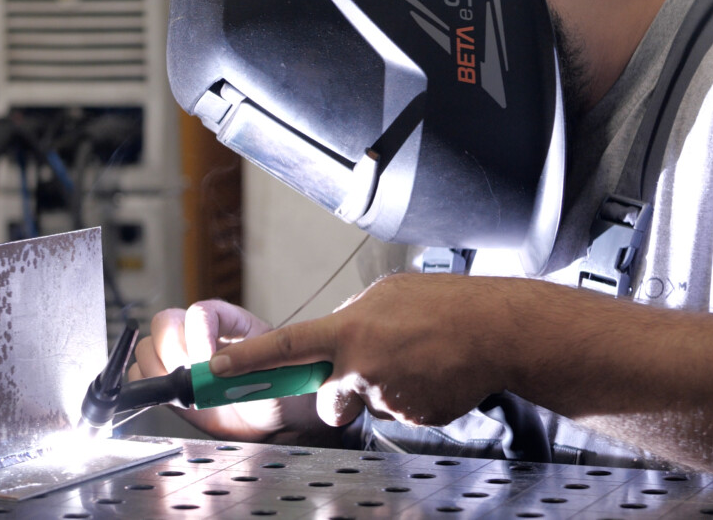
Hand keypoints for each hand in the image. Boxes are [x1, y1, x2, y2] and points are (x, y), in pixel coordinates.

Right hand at [130, 299, 331, 442]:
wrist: (273, 417)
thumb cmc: (277, 388)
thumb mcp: (273, 373)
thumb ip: (247, 365)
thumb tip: (213, 368)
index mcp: (227, 320)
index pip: (200, 312)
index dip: (198, 336)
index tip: (207, 363)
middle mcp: (198, 333)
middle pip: (164, 323)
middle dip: (175, 353)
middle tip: (195, 380)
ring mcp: (179, 356)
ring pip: (146, 348)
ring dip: (160, 372)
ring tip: (189, 392)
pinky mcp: (167, 381)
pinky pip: (139, 375)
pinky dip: (150, 388)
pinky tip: (176, 399)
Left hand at [209, 273, 515, 427]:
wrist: (496, 332)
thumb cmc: (445, 305)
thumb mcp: (386, 295)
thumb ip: (351, 317)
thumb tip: (334, 335)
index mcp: (349, 330)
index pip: (285, 346)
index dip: (248, 360)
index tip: (216, 371)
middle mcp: (361, 366)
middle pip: (326, 397)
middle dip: (335, 394)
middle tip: (365, 372)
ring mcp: (385, 396)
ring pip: (365, 402)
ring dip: (381, 388)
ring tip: (415, 361)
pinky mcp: (408, 417)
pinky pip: (394, 412)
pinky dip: (407, 397)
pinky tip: (430, 374)